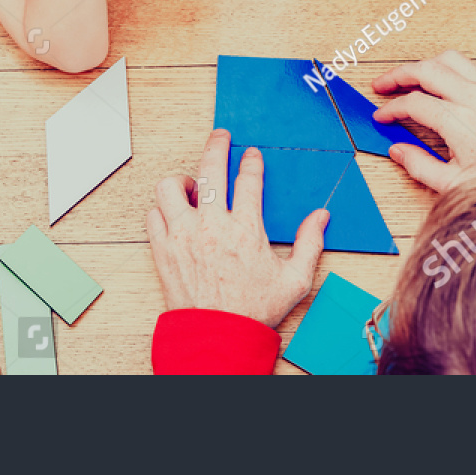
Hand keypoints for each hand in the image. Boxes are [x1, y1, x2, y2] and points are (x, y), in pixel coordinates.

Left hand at [146, 129, 327, 327]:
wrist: (218, 337)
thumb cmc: (254, 310)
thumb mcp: (295, 280)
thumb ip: (310, 244)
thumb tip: (321, 216)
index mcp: (246, 229)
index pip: (248, 180)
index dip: (251, 162)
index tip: (251, 155)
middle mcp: (212, 226)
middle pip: (210, 168)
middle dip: (217, 145)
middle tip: (221, 137)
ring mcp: (183, 235)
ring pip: (171, 187)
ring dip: (182, 180)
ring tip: (193, 184)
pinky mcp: (164, 249)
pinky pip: (153, 215)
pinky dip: (162, 209)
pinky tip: (174, 213)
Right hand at [371, 50, 475, 192]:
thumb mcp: (456, 183)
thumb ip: (420, 165)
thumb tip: (399, 151)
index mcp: (459, 121)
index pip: (413, 104)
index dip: (391, 109)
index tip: (382, 116)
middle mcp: (475, 98)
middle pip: (426, 70)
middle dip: (398, 75)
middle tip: (383, 85)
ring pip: (449, 60)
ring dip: (425, 65)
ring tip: (411, 77)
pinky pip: (472, 67)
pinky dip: (451, 69)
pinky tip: (445, 82)